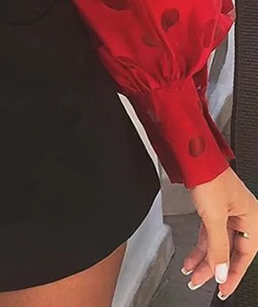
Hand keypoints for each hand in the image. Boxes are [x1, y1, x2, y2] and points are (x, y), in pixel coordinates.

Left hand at [184, 166, 257, 298]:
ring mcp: (227, 213)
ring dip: (204, 259)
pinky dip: (200, 246)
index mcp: (252, 218)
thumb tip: (221, 271)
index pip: (245, 254)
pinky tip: (191, 258)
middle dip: (213, 267)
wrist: (192, 155)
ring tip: (192, 273)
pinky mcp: (213, 208)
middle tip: (201, 282)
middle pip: (229, 250)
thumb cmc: (208, 176)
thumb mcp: (213, 217)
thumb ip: (217, 247)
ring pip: (217, 243)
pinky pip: (208, 233)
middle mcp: (242, 216)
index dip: (233, 273)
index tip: (223, 288)